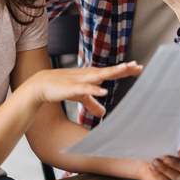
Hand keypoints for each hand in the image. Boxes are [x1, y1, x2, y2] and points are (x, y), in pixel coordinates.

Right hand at [26, 62, 142, 117]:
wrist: (40, 86)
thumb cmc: (62, 88)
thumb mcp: (80, 97)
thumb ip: (93, 103)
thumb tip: (104, 113)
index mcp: (91, 76)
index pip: (111, 72)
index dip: (124, 70)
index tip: (138, 67)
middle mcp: (87, 75)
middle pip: (109, 71)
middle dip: (123, 68)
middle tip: (137, 65)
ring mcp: (80, 80)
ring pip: (98, 75)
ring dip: (111, 72)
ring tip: (124, 69)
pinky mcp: (71, 87)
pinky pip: (85, 89)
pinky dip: (94, 90)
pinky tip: (104, 91)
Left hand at [136, 148, 179, 179]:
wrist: (144, 164)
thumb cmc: (155, 154)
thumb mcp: (161, 147)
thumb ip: (166, 144)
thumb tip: (164, 138)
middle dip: (175, 163)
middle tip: (165, 158)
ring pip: (177, 177)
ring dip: (165, 170)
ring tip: (155, 163)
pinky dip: (159, 176)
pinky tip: (153, 169)